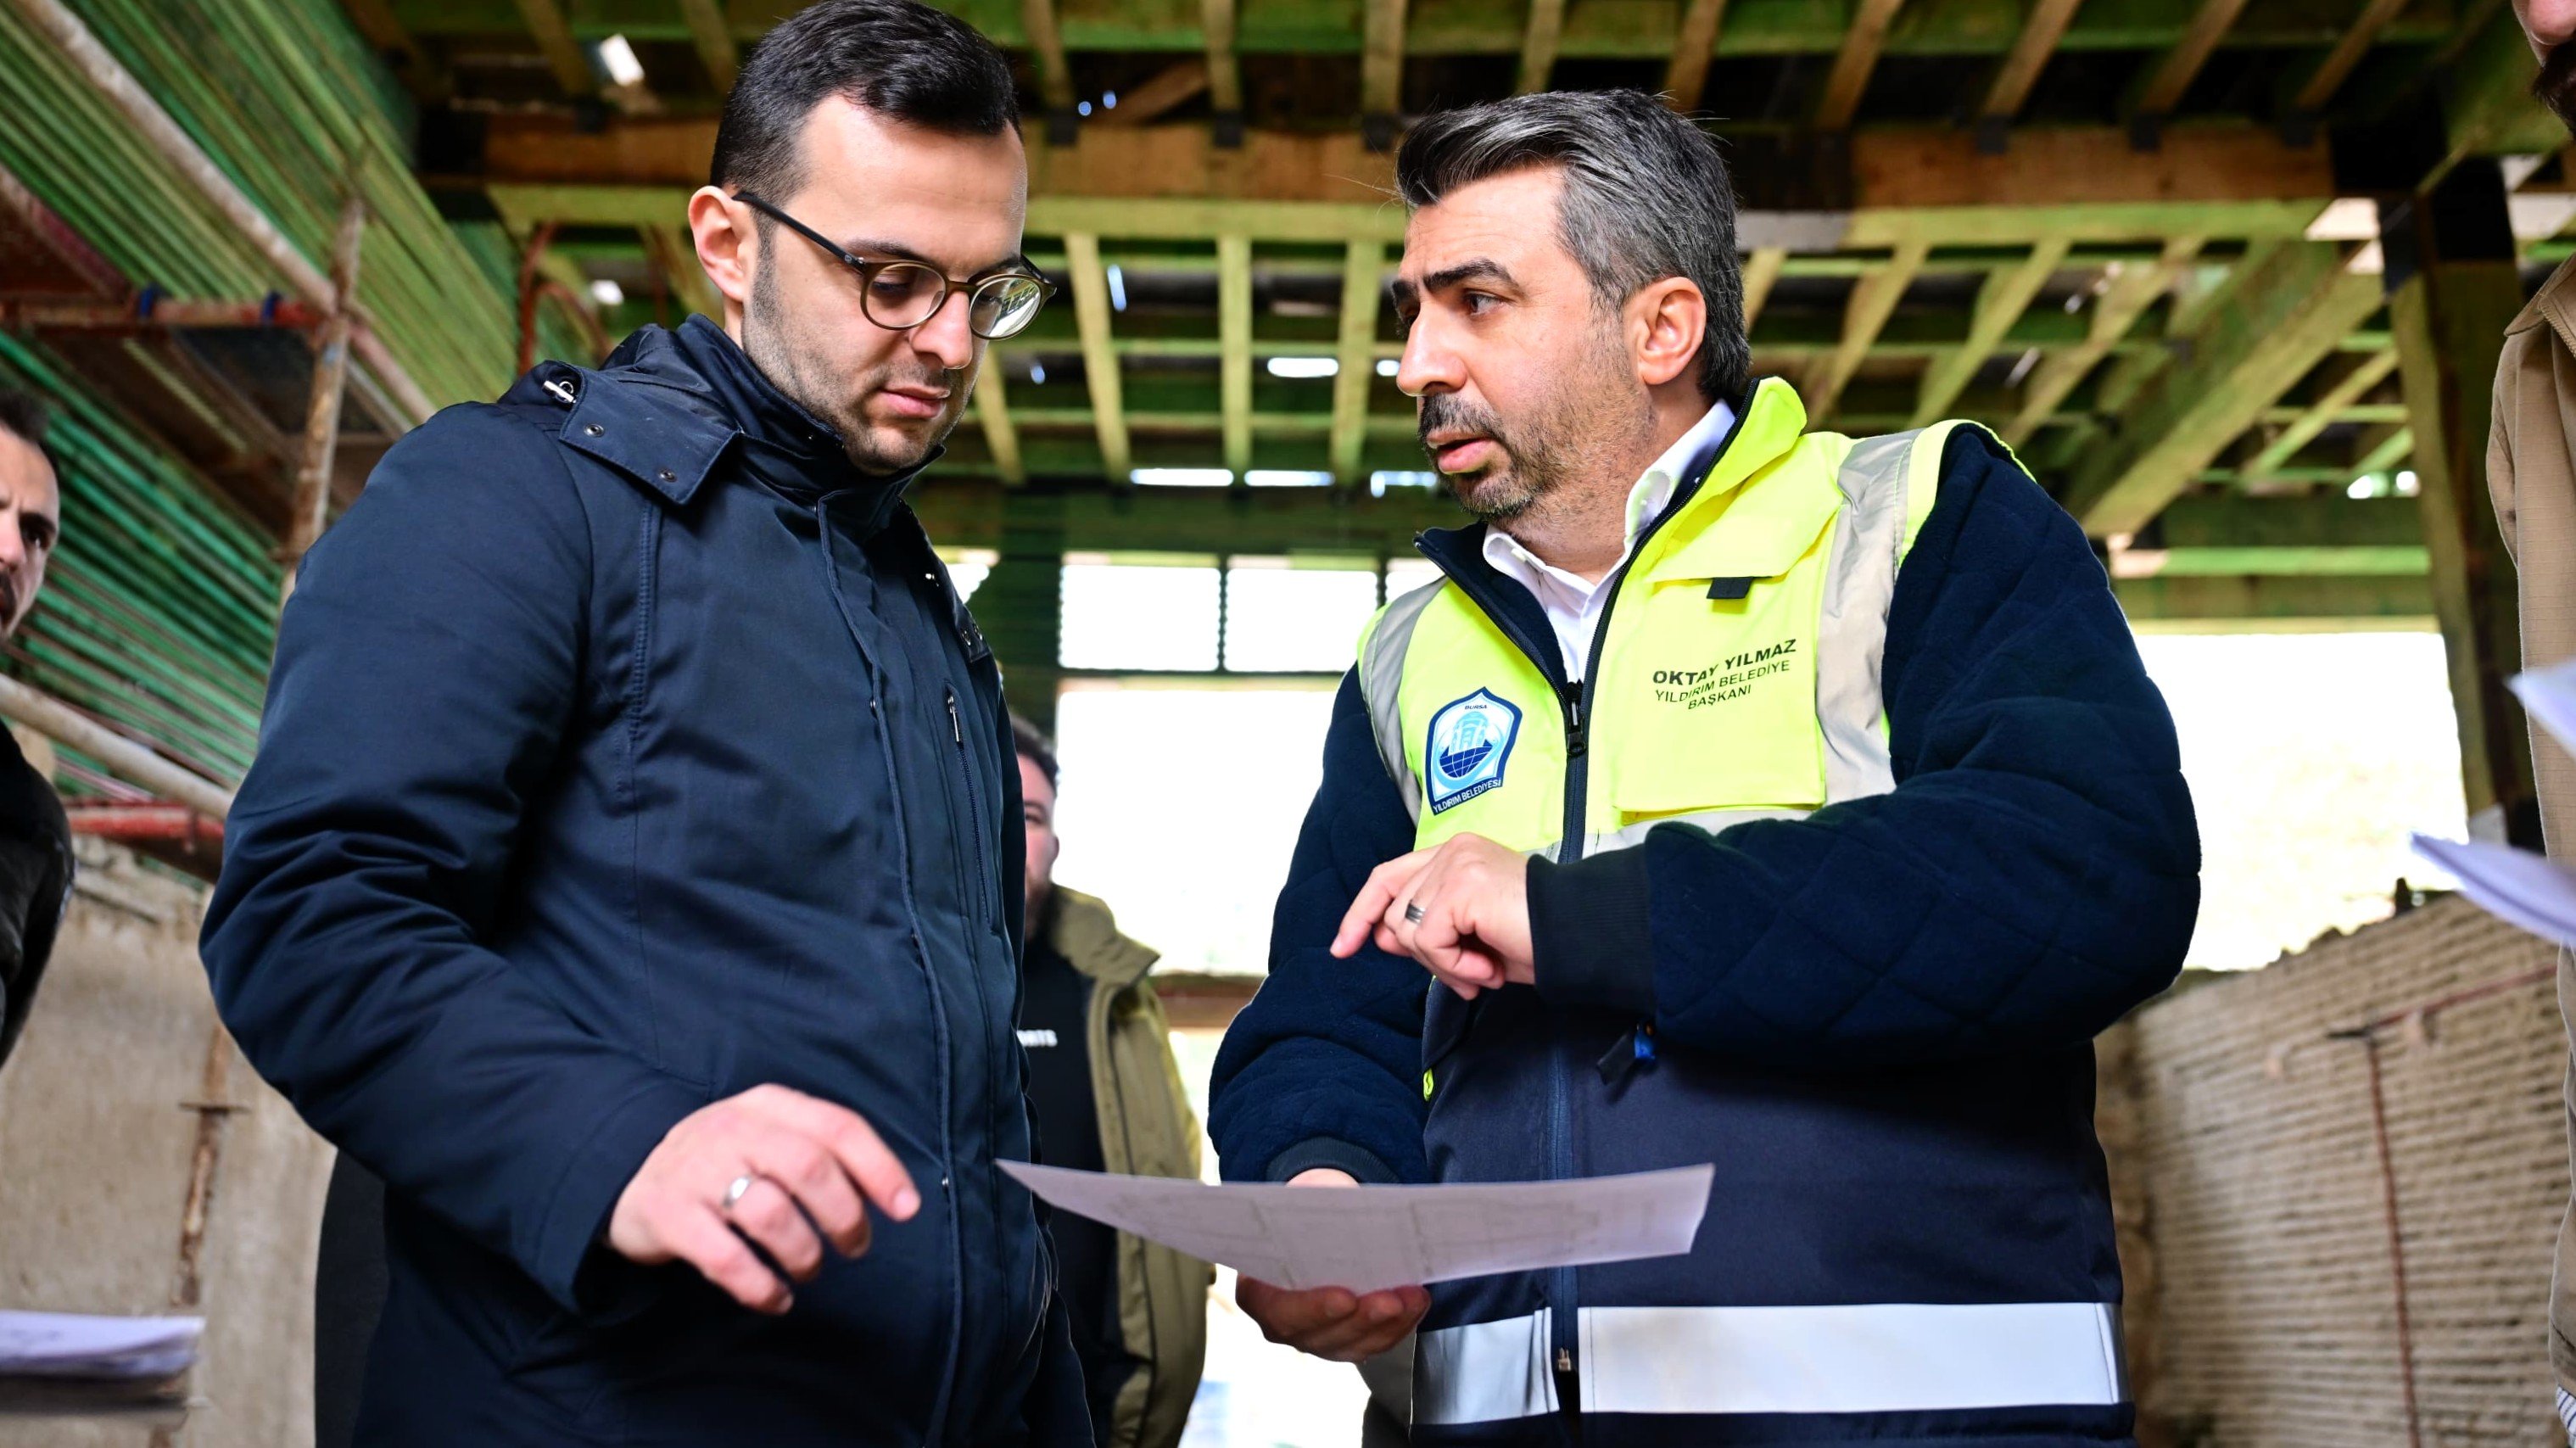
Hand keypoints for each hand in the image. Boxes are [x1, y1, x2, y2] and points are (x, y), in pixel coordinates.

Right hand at [607, 1084, 919, 1313]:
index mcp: (769, 1105)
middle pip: (810, 1168)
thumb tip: (894, 1196)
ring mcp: (695, 1170)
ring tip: (809, 1270)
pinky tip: (776, 1298)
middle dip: (845, 1217)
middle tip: (855, 1249)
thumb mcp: (770, 1136)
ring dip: (804, 1254)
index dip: (880, 1169)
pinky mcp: (667, 1214)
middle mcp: (732, 1128)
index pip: (838, 1127)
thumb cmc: (726, 1162)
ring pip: (771, 1213)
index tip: (906, 1210)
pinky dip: (760, 1287)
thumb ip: (823, 1152)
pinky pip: (726, 1258)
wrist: (631, 1176)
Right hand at [1235, 1169, 1429, 1361]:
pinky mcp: (1347, 1341)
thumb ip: (1312, 1213)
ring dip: (1387, 1324)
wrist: (1315, 1225)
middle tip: (1390, 1301)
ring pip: (1354, 1344)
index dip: (1313, 1309)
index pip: (1281, 1311)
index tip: (1345, 1298)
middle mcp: (1282, 1325)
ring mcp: (1316, 1338)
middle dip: (1362, 1319)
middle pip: (1322, 1335)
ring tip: (1412, 1298)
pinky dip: (1399, 1324)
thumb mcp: (1300, 1205)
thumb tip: (1344, 1212)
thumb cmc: (1303, 1215)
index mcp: (1257, 1292)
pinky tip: (1416, 1302)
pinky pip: (1375, 1342)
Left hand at [1330, 833, 1534, 998]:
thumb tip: (1380, 937)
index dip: (1360, 913)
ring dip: (1443, 966)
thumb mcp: (1469, 936)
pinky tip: (1489, 970)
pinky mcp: (1461, 886)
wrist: (1581, 938)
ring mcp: (1456, 864)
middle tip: (1466, 977)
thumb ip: (1426, 928)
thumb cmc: (1536, 939)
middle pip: (1392, 909)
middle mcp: (1452, 850)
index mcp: (1455, 854)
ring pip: (1406, 930)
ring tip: (1484, 972)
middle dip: (1418, 955)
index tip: (1343, 948)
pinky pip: (1427, 941)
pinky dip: (1454, 967)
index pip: (1387, 877)